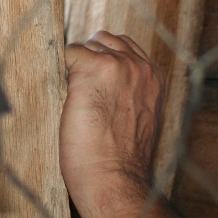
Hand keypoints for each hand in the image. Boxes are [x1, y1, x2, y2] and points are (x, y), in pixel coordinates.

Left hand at [60, 31, 165, 217]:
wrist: (115, 179)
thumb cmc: (121, 159)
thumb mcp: (140, 116)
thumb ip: (131, 90)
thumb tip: (104, 78)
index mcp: (155, 77)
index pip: (125, 45)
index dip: (104, 61)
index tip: (96, 87)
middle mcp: (140, 66)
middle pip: (104, 39)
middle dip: (89, 58)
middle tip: (82, 91)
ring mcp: (118, 65)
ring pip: (86, 45)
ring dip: (75, 66)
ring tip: (77, 98)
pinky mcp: (93, 70)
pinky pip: (68, 53)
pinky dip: (62, 72)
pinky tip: (69, 98)